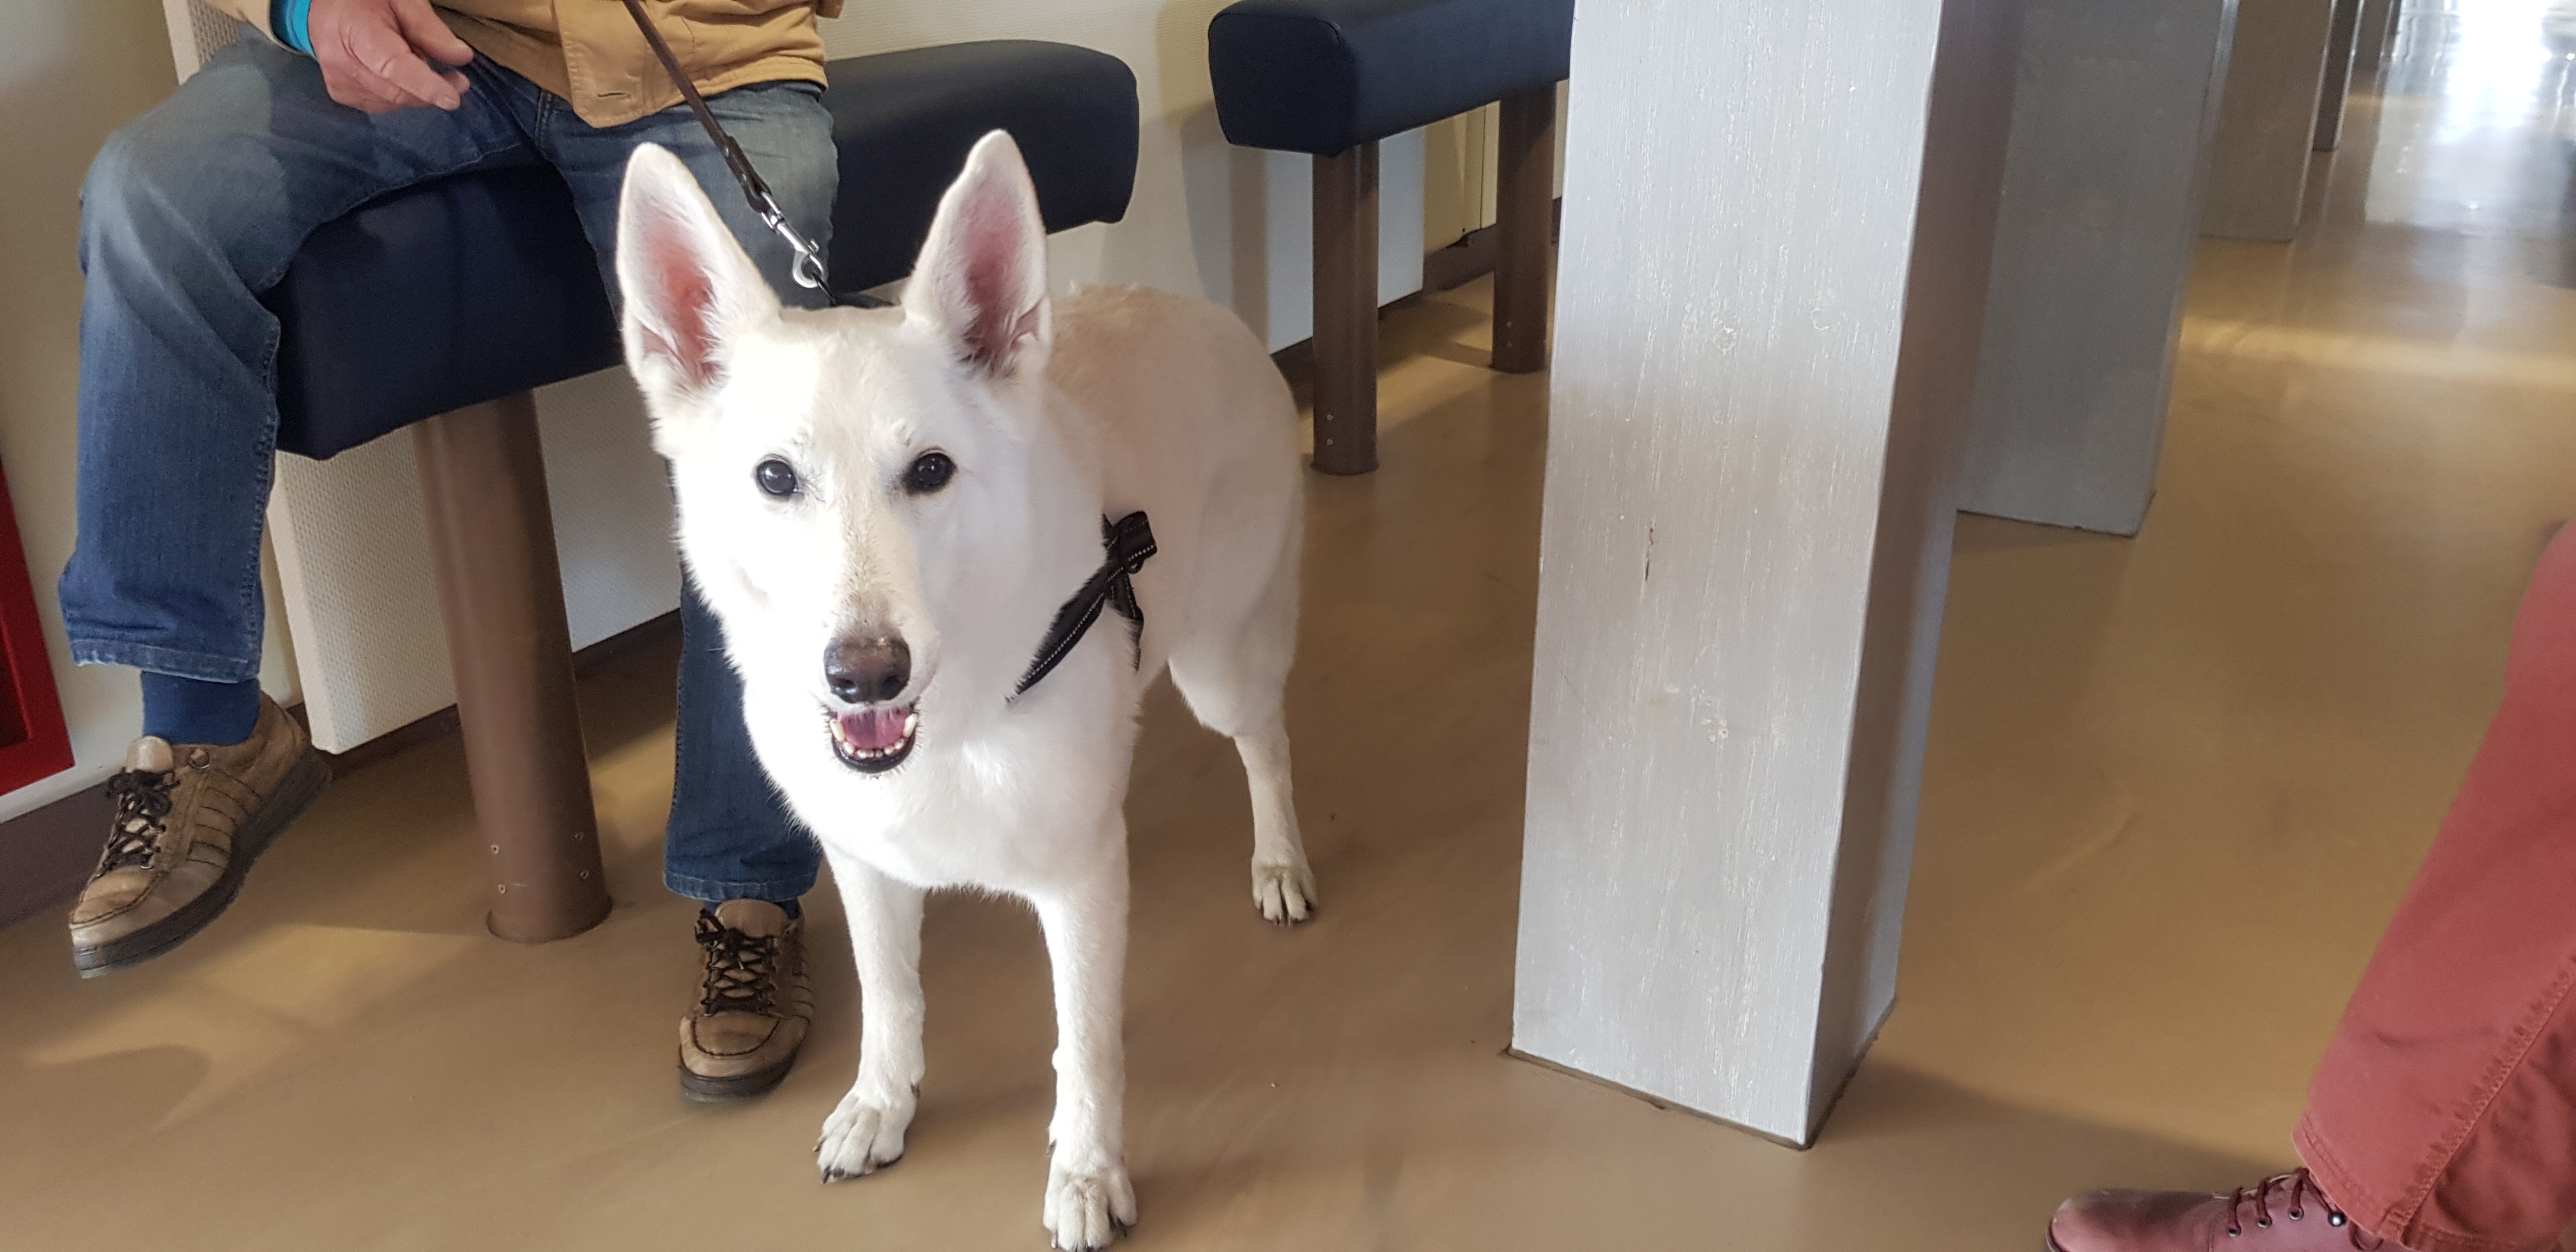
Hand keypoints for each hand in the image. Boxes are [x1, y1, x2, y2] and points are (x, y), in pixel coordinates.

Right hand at [308, 0, 474, 112]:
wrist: (325, 9)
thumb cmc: (364, 1)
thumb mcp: (400, 0)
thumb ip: (428, 27)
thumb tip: (460, 57)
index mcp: (353, 31)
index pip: (391, 67)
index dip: (424, 85)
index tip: (451, 98)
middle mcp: (341, 62)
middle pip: (397, 90)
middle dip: (432, 89)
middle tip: (458, 80)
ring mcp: (340, 83)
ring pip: (394, 101)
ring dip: (416, 90)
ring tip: (416, 61)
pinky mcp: (343, 95)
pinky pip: (385, 104)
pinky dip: (401, 93)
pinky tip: (398, 74)